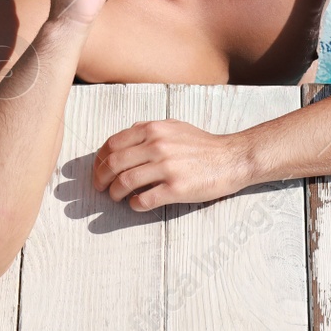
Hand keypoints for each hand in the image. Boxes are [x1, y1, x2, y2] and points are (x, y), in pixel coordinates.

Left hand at [93, 119, 253, 210]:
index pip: (113, 144)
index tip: (98, 170)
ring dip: (114, 193)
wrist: (231, 159)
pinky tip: (136, 204)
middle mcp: (158, 145)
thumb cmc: (202, 145)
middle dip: (101, 178)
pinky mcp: (176, 188)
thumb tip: (124, 137)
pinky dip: (134, 204)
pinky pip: (143, 199)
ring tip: (116, 197)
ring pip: (124, 182)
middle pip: (114, 163)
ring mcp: (167, 167)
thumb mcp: (174, 127)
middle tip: (100, 188)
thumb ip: (148, 129)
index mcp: (154, 129)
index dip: (99, 160)